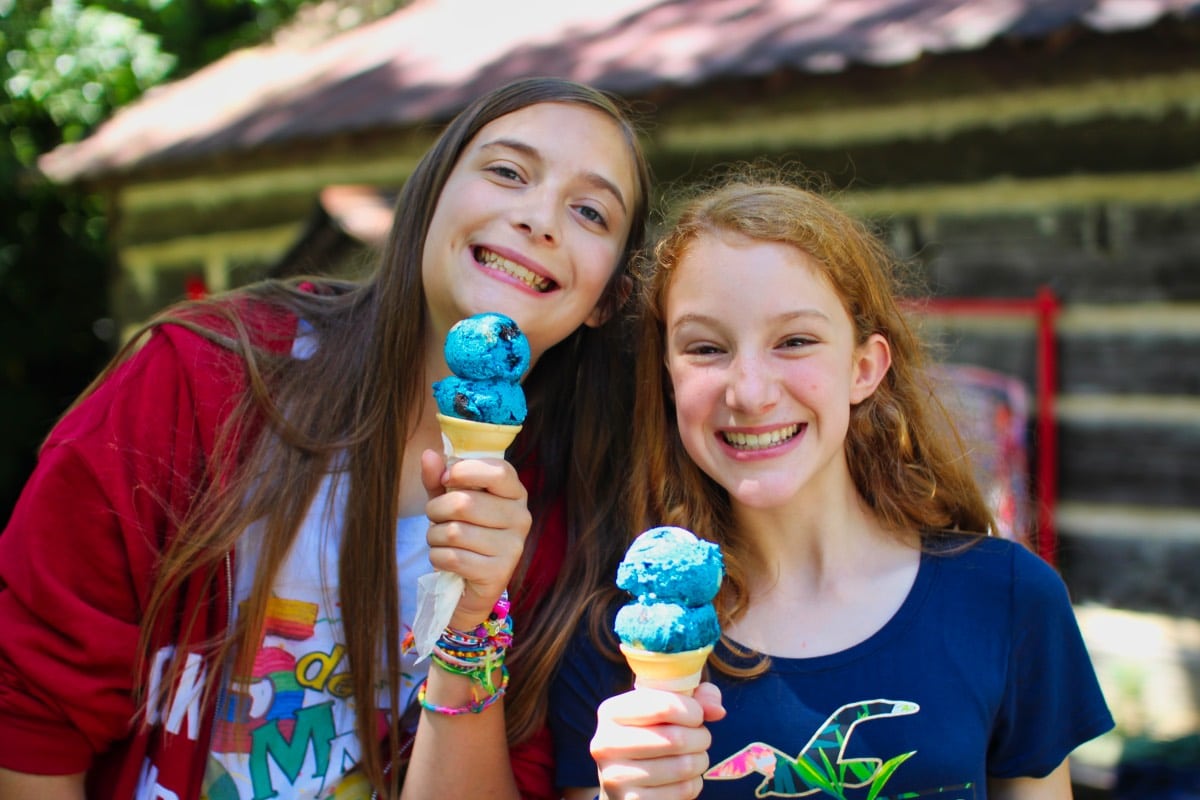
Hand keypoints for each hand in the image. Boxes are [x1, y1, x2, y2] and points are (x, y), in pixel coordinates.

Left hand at [421, 449, 530, 630]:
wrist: (469, 585)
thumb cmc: (463, 533)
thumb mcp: (449, 501)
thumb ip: (439, 479)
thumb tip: (429, 454)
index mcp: (515, 494)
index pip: (499, 472)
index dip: (465, 470)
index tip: (446, 478)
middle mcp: (521, 518)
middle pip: (465, 503)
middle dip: (436, 509)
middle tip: (435, 516)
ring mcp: (513, 547)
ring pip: (455, 532)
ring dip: (435, 536)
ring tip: (440, 540)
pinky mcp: (498, 573)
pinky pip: (453, 557)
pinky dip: (438, 558)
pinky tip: (445, 560)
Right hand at [590, 683, 725, 799]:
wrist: (625, 779)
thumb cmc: (652, 732)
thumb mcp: (666, 705)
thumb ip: (696, 697)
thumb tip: (718, 710)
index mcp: (611, 712)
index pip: (664, 706)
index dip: (693, 711)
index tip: (698, 715)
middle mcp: (606, 744)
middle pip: (675, 738)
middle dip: (701, 737)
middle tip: (701, 737)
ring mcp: (616, 777)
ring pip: (683, 766)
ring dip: (700, 760)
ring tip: (695, 756)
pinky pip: (682, 791)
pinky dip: (694, 783)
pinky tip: (684, 777)